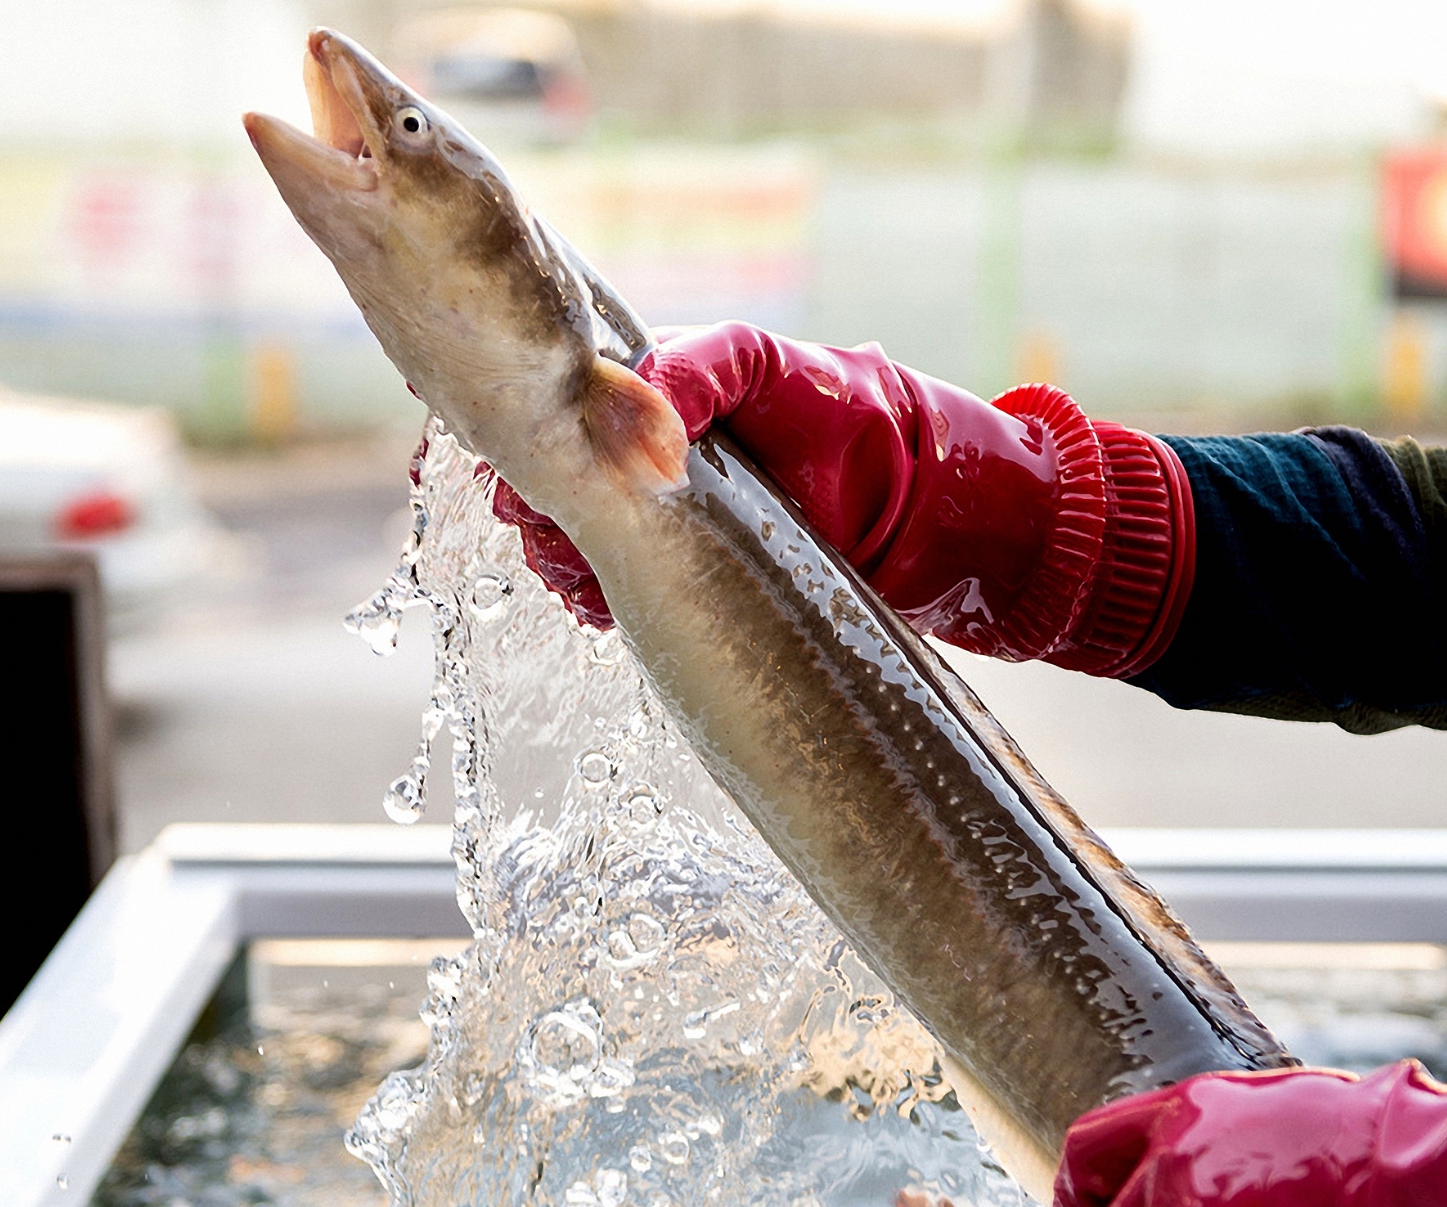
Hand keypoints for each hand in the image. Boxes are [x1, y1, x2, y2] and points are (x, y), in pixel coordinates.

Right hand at [495, 322, 1194, 676]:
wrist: (926, 509)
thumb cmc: (855, 417)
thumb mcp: (770, 365)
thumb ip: (697, 370)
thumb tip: (626, 421)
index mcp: (662, 391)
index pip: (564, 411)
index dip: (532, 445)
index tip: (520, 481)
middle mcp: (655, 456)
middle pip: (559, 482)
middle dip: (539, 512)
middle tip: (547, 539)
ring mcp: (674, 521)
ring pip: (584, 540)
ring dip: (562, 560)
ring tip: (575, 577)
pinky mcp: (698, 577)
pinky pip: (626, 586)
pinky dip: (599, 595)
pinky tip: (597, 602)